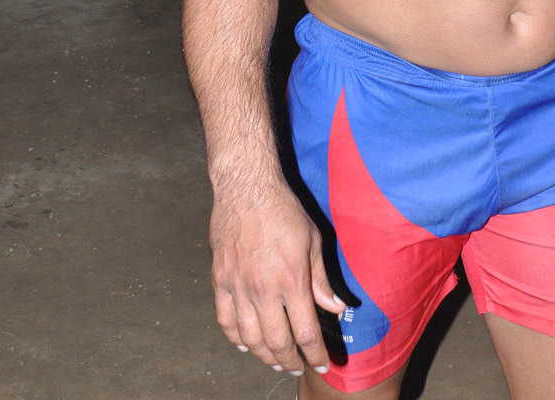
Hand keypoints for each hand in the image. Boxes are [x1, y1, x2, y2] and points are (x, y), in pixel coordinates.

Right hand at [210, 184, 344, 376]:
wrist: (247, 188)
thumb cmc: (283, 210)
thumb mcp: (312, 240)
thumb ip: (321, 279)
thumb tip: (335, 308)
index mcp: (290, 279)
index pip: (305, 332)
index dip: (315, 354)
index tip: (322, 364)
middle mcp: (262, 288)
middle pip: (276, 342)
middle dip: (290, 361)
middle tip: (298, 366)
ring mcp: (237, 286)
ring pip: (249, 338)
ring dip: (264, 356)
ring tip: (275, 360)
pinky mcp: (219, 279)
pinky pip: (225, 320)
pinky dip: (235, 338)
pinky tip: (246, 343)